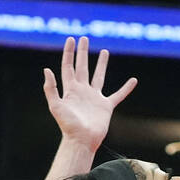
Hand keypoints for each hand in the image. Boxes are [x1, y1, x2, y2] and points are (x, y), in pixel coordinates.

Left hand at [43, 37, 137, 152]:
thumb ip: (51, 88)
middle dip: (83, 53)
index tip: (71, 39)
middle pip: (83, 67)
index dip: (69, 53)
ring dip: (101, 64)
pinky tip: (133, 81)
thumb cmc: (68, 126)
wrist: (81, 140)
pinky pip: (118, 95)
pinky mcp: (106, 106)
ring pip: (99, 76)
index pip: (69, 66)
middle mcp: (83, 91)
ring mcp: (95, 98)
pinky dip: (126, 88)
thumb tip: (47, 70)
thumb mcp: (55, 106)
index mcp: (70, 89)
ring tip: (104, 52)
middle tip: (84, 39)